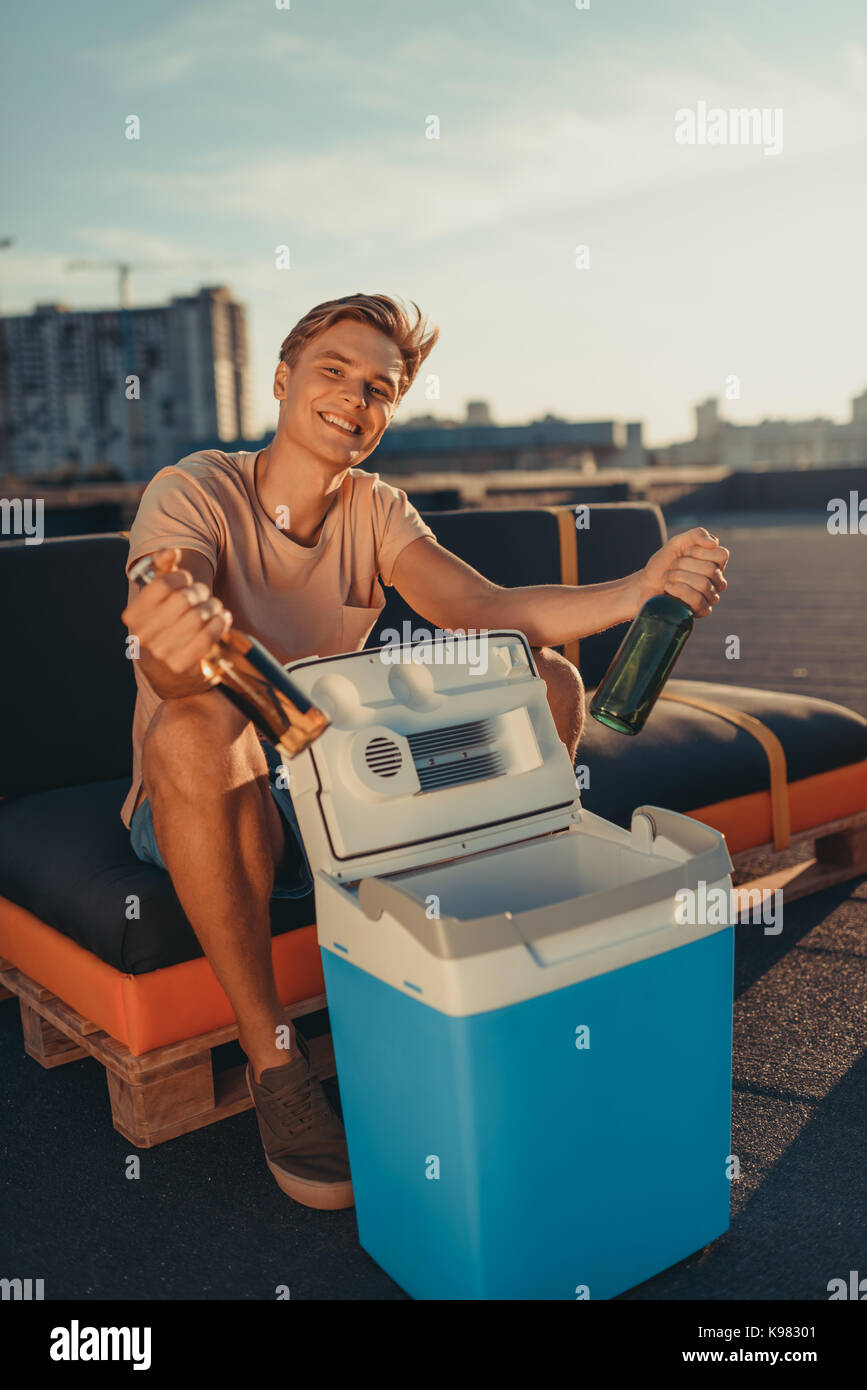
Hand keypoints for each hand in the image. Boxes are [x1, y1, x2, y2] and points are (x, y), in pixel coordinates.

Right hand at [121, 547, 232, 690]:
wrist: (171, 677)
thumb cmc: (166, 629)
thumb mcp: (157, 600)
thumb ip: (160, 569)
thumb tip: (171, 551)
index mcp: (133, 616)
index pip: (161, 584)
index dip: (180, 578)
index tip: (187, 581)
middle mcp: (143, 636)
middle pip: (183, 599)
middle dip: (200, 593)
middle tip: (205, 595)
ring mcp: (161, 653)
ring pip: (198, 617)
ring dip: (213, 608)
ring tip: (214, 608)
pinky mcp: (182, 666)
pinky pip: (208, 637)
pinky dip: (220, 624)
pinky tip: (221, 620)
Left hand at [632, 527, 729, 618]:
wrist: (645, 586)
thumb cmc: (662, 565)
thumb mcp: (677, 543)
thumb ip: (696, 535)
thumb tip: (714, 543)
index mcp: (715, 564)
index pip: (722, 555)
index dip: (700, 551)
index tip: (684, 552)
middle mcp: (717, 581)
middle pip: (711, 569)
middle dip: (683, 564)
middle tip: (670, 566)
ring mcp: (710, 597)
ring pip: (703, 584)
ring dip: (678, 577)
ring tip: (666, 578)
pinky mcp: (701, 611)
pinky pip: (697, 600)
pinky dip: (679, 590)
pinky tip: (668, 588)